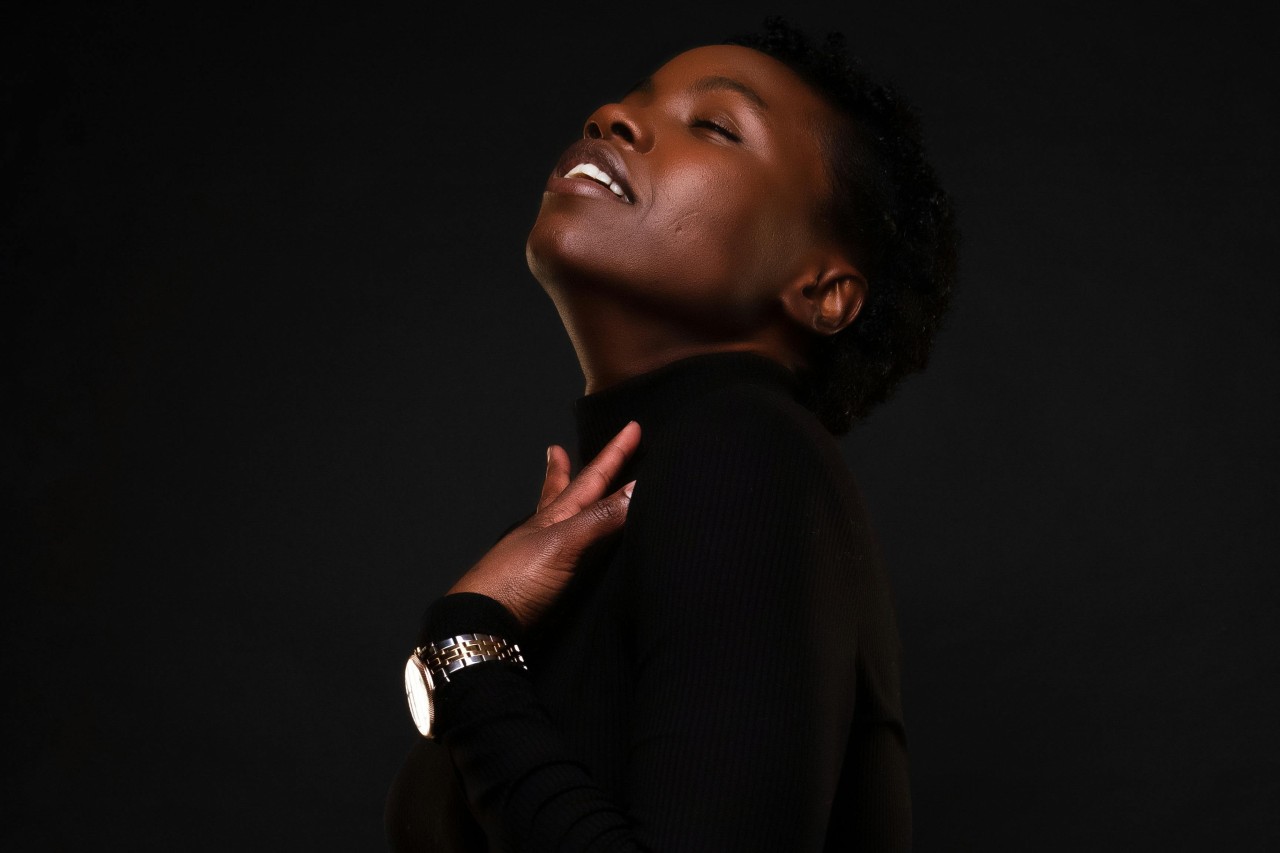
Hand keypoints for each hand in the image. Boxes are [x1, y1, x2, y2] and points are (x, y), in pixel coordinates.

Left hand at [446, 421, 640, 629]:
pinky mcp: (537, 582)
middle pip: (561, 493)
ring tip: (556, 483)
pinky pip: (559, 548)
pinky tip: (561, 542)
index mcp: (555, 516)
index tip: (631, 428)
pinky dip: (565, 536)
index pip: (591, 479)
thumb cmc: (517, 578)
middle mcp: (546, 531)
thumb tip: (638, 488)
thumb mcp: (564, 544)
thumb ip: (601, 519)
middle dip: (564, 470)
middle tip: (556, 449)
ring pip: (556, 518)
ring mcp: (538, 555)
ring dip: (560, 499)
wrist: (481, 623)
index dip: (613, 454)